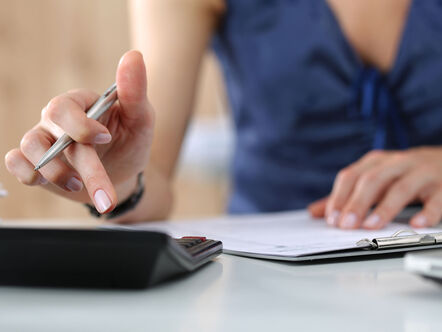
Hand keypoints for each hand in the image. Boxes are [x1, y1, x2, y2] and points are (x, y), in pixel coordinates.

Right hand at [4, 50, 153, 213]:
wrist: (123, 173)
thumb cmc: (130, 141)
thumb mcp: (140, 119)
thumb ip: (135, 92)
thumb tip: (134, 56)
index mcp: (81, 104)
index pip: (65, 107)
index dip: (80, 125)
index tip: (106, 139)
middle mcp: (57, 119)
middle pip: (53, 133)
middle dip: (82, 165)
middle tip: (105, 194)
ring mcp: (44, 140)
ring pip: (29, 147)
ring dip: (54, 172)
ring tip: (79, 186)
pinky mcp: (35, 162)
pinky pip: (16, 163)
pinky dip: (26, 174)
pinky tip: (46, 182)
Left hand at [308, 148, 441, 228]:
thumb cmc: (404, 174)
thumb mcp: (374, 179)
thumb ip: (346, 196)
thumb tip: (314, 212)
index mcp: (376, 162)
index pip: (351, 176)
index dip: (338, 197)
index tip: (331, 219)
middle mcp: (397, 163)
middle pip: (372, 181)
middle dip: (356, 204)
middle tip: (345, 225)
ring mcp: (422, 173)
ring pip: (401, 188)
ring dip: (384, 208)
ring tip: (371, 226)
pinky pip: (437, 199)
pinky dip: (428, 212)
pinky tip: (417, 225)